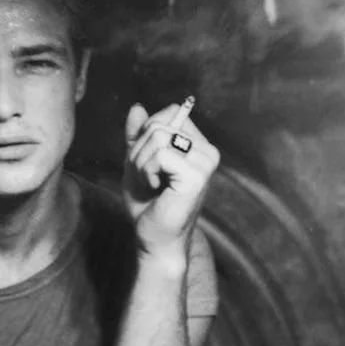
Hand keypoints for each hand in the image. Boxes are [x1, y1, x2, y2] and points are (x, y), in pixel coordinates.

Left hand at [122, 102, 219, 256]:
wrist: (153, 238)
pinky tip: (156, 188)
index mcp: (198, 144)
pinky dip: (147, 171)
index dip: (146, 132)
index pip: (170, 112)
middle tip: (147, 177)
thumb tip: (137, 107)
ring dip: (141, 163)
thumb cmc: (147, 203)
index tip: (148, 162)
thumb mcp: (136, 161)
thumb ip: (137, 135)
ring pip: (158, 137)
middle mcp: (208, 150)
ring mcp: (206, 162)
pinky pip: (160, 155)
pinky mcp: (197, 176)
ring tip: (151, 184)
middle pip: (160, 124)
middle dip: (140, 151)